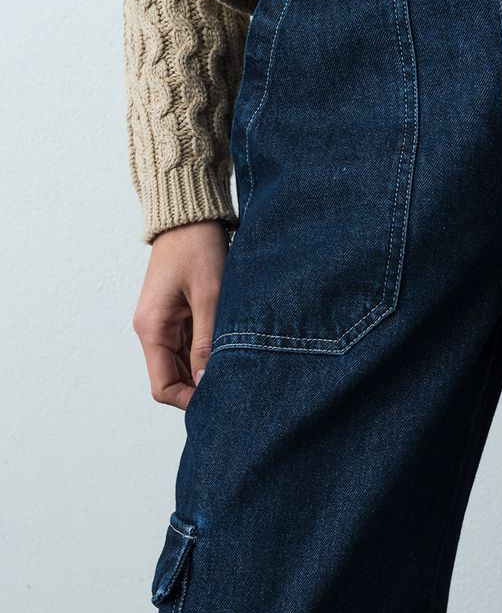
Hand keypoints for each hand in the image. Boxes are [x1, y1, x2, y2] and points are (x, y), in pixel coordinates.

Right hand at [132, 220, 227, 409]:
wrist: (189, 213)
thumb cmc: (197, 247)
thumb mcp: (209, 295)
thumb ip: (207, 341)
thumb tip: (206, 383)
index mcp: (152, 329)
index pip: (163, 387)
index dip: (190, 399)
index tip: (222, 398)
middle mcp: (152, 330)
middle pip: (173, 378)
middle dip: (200, 386)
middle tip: (238, 384)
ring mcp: (163, 322)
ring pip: (183, 363)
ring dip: (206, 368)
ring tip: (239, 365)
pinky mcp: (176, 313)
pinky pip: (189, 345)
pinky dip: (207, 351)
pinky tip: (231, 347)